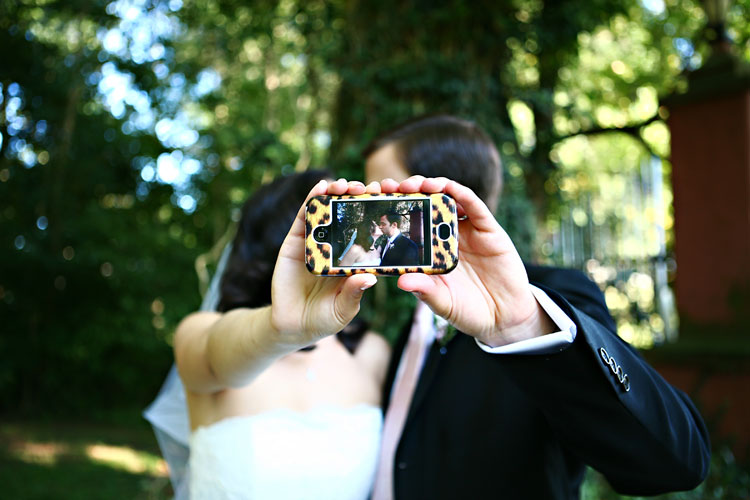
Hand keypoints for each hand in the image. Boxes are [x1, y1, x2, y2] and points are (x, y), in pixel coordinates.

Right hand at [270, 179, 377, 345]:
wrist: (292, 326)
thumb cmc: (324, 319)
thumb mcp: (344, 310)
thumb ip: (354, 293)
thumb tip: (369, 278)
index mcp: (355, 260)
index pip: (371, 232)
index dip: (381, 215)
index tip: (393, 201)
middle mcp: (338, 246)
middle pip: (352, 216)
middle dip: (362, 198)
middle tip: (374, 187)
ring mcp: (317, 242)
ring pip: (329, 211)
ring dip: (338, 194)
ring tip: (346, 185)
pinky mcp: (296, 242)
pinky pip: (305, 217)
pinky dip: (312, 200)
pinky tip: (321, 188)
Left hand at [381, 176, 555, 346]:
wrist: (504, 317)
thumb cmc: (468, 310)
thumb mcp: (443, 302)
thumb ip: (425, 291)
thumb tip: (402, 281)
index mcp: (429, 251)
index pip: (407, 224)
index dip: (392, 210)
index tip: (373, 201)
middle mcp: (446, 236)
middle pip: (424, 205)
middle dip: (407, 191)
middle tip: (389, 186)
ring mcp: (467, 231)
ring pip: (447, 199)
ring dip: (431, 186)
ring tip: (417, 184)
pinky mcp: (489, 230)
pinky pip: (474, 206)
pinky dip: (461, 194)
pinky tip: (448, 188)